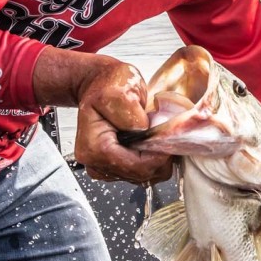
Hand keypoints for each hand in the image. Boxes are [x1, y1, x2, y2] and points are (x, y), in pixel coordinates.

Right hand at [75, 57, 172, 185]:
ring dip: (156, 157)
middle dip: (159, 156)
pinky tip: (150, 141)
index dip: (158, 155)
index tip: (168, 136)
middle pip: (140, 175)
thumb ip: (130, 111)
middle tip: (164, 132)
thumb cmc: (107, 84)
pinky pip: (142, 173)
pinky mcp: (114, 168)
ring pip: (144, 176)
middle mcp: (95, 163)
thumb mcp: (120, 89)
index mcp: (93, 148)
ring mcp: (104, 168)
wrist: (100, 84)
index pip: (135, 166)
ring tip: (155, 134)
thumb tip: (143, 131)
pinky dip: (152, 159)